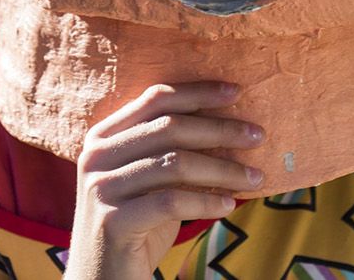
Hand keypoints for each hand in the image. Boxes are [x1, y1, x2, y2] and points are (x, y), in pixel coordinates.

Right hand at [64, 82, 262, 279]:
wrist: (103, 279)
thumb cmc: (137, 226)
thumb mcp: (153, 182)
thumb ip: (175, 152)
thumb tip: (232, 128)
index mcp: (104, 136)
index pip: (155, 99)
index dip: (198, 93)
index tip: (236, 92)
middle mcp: (96, 156)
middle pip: (170, 127)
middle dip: (220, 129)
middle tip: (258, 136)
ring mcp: (101, 188)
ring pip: (175, 164)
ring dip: (223, 169)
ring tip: (254, 179)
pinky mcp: (113, 221)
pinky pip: (171, 202)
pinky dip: (207, 202)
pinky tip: (229, 206)